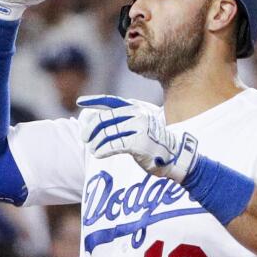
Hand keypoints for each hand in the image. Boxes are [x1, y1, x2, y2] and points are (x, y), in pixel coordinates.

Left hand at [78, 94, 199, 183]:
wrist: (176, 155)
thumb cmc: (154, 143)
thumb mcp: (139, 125)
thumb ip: (121, 121)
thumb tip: (94, 120)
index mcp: (136, 107)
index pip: (111, 101)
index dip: (94, 100)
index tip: (80, 102)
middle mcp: (137, 114)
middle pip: (104, 118)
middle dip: (90, 128)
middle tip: (84, 138)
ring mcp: (139, 127)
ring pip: (107, 133)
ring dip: (96, 143)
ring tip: (93, 149)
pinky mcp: (139, 142)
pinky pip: (113, 145)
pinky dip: (102, 150)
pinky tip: (98, 154)